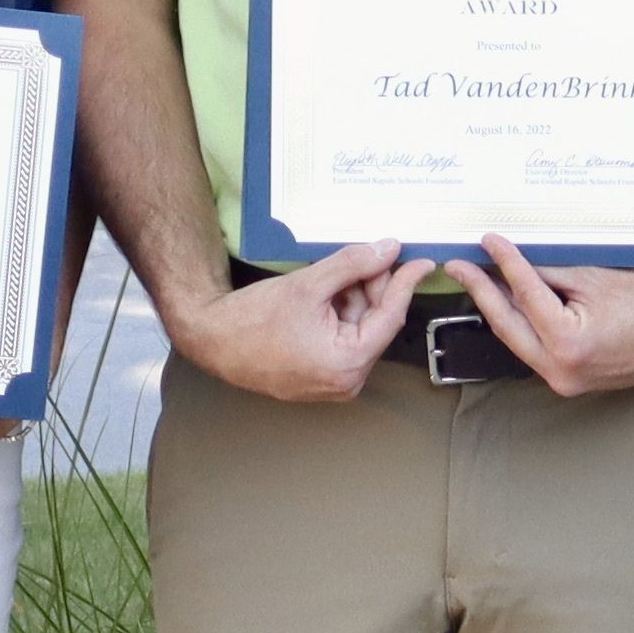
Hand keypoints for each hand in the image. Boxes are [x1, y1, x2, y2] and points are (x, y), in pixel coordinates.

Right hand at [162, 239, 413, 403]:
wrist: (210, 339)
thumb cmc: (253, 318)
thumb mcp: (310, 284)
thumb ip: (353, 265)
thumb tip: (388, 249)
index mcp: (349, 365)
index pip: (391, 317)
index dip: (405, 284)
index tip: (422, 261)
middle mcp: (346, 382)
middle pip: (375, 323)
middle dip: (371, 287)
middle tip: (365, 255)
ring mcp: (332, 383)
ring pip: (357, 329)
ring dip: (352, 298)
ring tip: (330, 276)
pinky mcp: (319, 377)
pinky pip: (341, 340)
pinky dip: (338, 314)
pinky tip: (324, 293)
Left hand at [444, 237, 633, 398]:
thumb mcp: (595, 277)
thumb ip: (550, 272)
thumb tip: (512, 260)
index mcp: (569, 343)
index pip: (525, 294)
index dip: (503, 263)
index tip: (488, 242)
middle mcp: (562, 371)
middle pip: (509, 326)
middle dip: (481, 292)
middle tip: (459, 266)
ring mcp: (565, 382)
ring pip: (519, 340)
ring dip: (499, 309)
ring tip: (477, 280)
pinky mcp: (571, 382)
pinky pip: (536, 350)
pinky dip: (523, 326)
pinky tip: (510, 304)